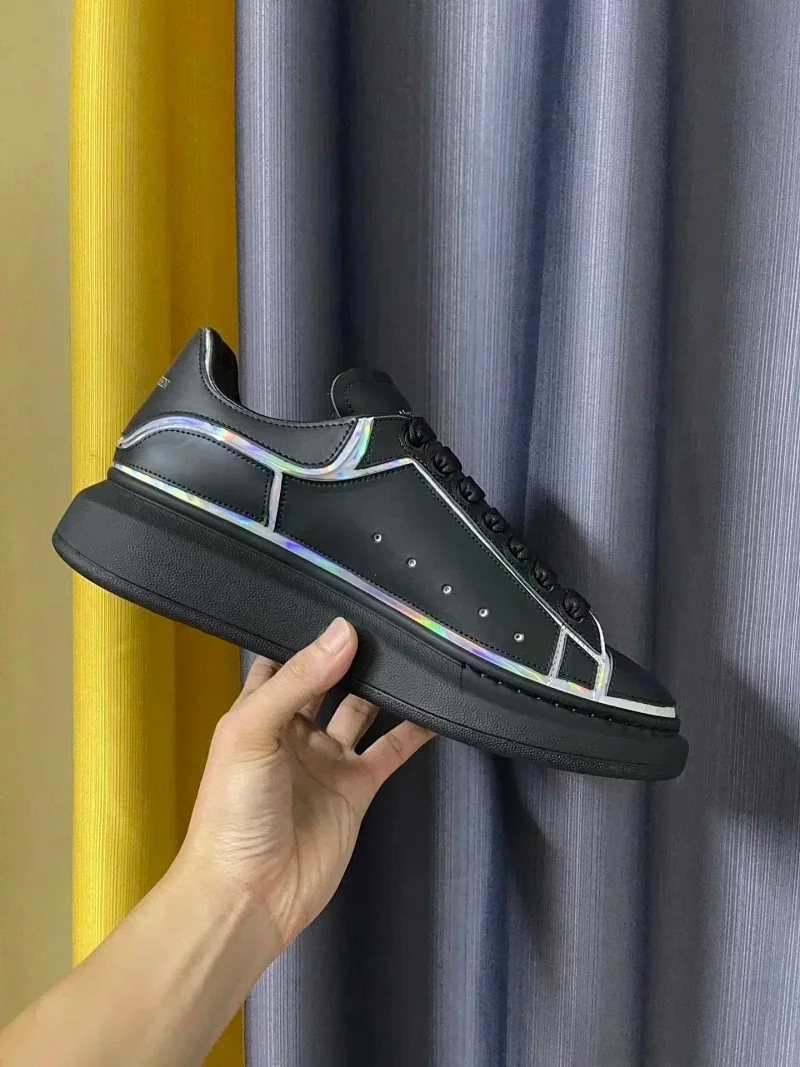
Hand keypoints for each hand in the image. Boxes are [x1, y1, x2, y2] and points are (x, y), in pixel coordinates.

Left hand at [174, 617, 434, 958]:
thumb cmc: (233, 809)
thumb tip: (344, 630)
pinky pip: (390, 749)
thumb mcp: (252, 731)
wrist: (249, 895)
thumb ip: (297, 680)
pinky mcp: (357, 788)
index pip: (284, 656)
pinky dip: (415, 729)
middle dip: (353, 651)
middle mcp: (294, 728)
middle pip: (329, 677)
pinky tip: (438, 705)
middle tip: (392, 615)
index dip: (308, 631)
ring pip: (363, 708)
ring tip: (418, 649)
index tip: (345, 596)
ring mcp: (328, 758)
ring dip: (386, 684)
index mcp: (259, 710)